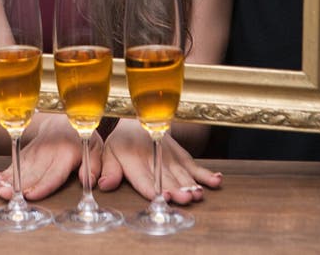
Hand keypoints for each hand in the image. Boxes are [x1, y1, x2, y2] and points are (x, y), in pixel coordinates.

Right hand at [0, 113, 101, 200]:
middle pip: (32, 172)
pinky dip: (5, 171)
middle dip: (18, 184)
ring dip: (8, 178)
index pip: (53, 172)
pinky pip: (15, 162)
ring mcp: (35, 151)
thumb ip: (94, 165)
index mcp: (67, 153)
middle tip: (6, 193)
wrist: (63, 120)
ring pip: (21, 167)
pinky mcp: (26, 152)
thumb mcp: (95, 148)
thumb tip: (88, 180)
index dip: (42, 184)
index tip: (30, 194)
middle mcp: (48, 152)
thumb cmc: (81, 138)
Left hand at [98, 118, 221, 204]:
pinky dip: (206, 174)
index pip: (144, 177)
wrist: (140, 120)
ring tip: (199, 194)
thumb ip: (109, 170)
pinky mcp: (181, 156)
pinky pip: (194, 165)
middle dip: (177, 189)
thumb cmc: (123, 143)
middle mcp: (154, 159)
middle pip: (167, 178)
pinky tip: (217, 180)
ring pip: (183, 173)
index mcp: (134, 161)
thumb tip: (103, 184)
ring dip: (192, 184)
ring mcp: (170, 157)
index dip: (154, 187)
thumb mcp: (109, 153)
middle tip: (186, 198)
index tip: (163, 195)